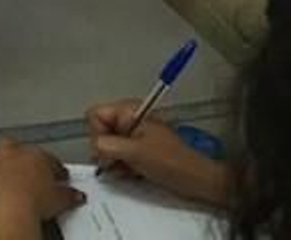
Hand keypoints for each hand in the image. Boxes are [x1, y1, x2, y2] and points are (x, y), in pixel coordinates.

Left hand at [0, 140, 85, 237]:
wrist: (9, 209)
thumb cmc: (34, 202)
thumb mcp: (61, 200)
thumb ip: (70, 194)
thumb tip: (76, 196)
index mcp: (37, 155)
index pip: (49, 159)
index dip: (54, 169)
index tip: (56, 176)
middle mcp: (14, 152)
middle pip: (18, 149)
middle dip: (23, 159)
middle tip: (29, 173)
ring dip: (0, 161)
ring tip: (5, 174)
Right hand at [86, 101, 230, 205]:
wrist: (197, 179)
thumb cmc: (172, 161)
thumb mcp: (135, 152)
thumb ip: (107, 145)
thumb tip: (93, 147)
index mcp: (130, 111)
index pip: (95, 115)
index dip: (97, 133)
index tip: (109, 149)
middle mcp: (130, 119)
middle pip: (100, 131)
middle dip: (106, 150)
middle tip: (119, 161)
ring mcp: (134, 135)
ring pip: (108, 145)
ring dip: (114, 160)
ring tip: (129, 169)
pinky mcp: (139, 150)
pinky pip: (118, 155)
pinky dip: (122, 166)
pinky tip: (132, 172)